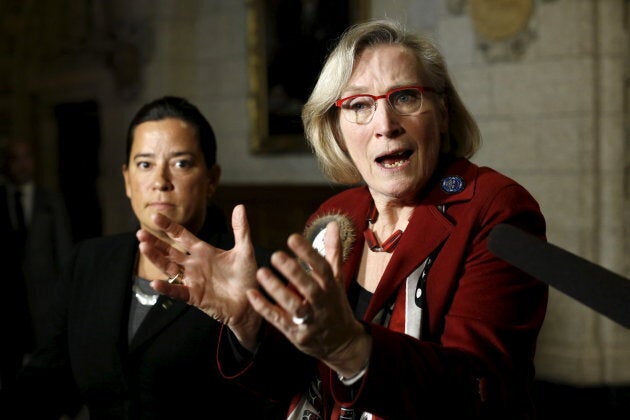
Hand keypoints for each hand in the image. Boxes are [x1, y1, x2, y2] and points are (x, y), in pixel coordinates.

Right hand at [136, 204, 262, 349]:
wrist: (251, 302)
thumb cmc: (247, 277)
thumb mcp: (245, 250)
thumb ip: (241, 230)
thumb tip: (240, 206)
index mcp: (203, 251)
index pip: (181, 236)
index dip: (169, 227)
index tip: (156, 216)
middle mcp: (194, 264)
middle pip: (169, 251)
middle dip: (155, 243)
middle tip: (140, 233)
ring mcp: (192, 280)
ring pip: (169, 268)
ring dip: (156, 259)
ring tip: (143, 247)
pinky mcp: (194, 296)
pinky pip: (177, 291)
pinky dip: (166, 288)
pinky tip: (155, 282)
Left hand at [246, 221, 371, 376]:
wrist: (341, 343)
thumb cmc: (334, 304)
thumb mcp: (336, 279)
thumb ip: (332, 251)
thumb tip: (332, 224)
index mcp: (331, 287)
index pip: (322, 268)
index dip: (308, 253)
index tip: (292, 238)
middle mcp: (322, 304)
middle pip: (309, 287)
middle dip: (293, 272)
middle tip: (275, 255)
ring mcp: (310, 321)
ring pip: (294, 306)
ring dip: (277, 290)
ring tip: (261, 272)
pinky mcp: (297, 335)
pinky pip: (279, 321)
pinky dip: (264, 308)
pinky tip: (251, 294)